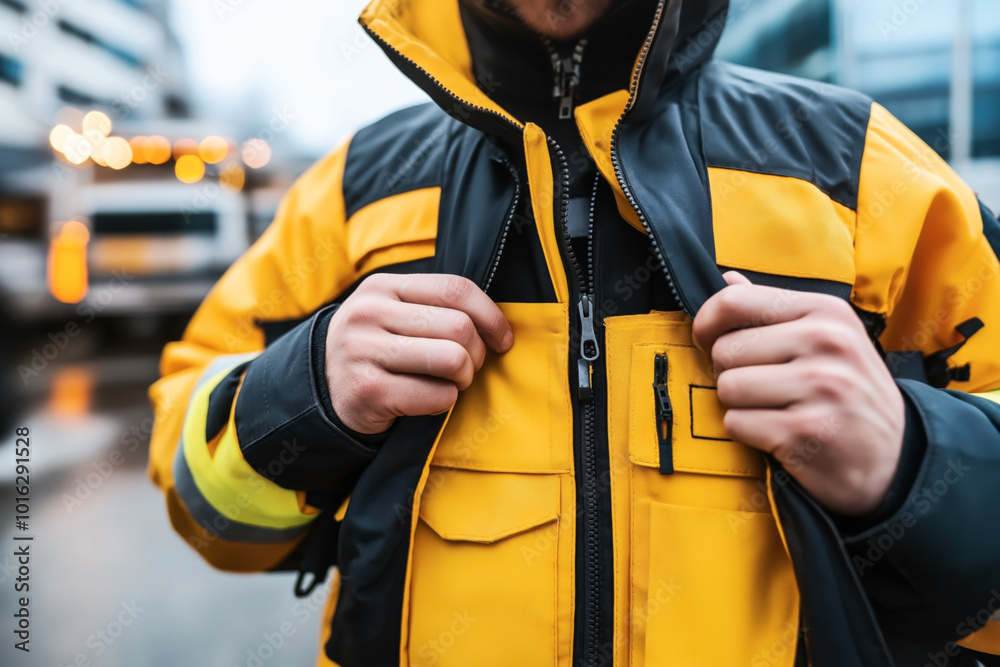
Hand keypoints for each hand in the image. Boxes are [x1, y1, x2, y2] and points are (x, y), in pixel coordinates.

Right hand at [325, 274, 512, 434]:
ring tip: (449, 382)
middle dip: (476, 354)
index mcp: (383, 286)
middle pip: (459, 327)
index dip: (491, 316)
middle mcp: (370, 313)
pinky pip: (437, 397)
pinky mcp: (368, 391)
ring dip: (463, 378)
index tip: (502, 340)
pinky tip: (427, 400)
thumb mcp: (392, 312)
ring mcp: (365, 351)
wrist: (322, 388)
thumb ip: (433, 306)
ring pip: (452, 359)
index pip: (455, 289)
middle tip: (466, 368)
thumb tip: (496, 322)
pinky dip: (444, 402)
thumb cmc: (376, 348)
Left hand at [692, 272, 905, 514]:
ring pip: (727, 387)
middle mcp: (826, 342)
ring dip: (738, 405)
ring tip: (773, 409)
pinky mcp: (806, 429)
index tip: (709, 341)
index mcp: (825, 311)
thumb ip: (774, 310)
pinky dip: (748, 432)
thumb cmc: (847, 391)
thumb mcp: (825, 338)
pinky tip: (779, 433)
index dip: (707, 323)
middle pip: (725, 349)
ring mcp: (819, 386)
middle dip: (729, 372)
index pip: (733, 301)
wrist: (894, 455)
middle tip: (761, 386)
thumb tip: (728, 279)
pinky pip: (736, 423)